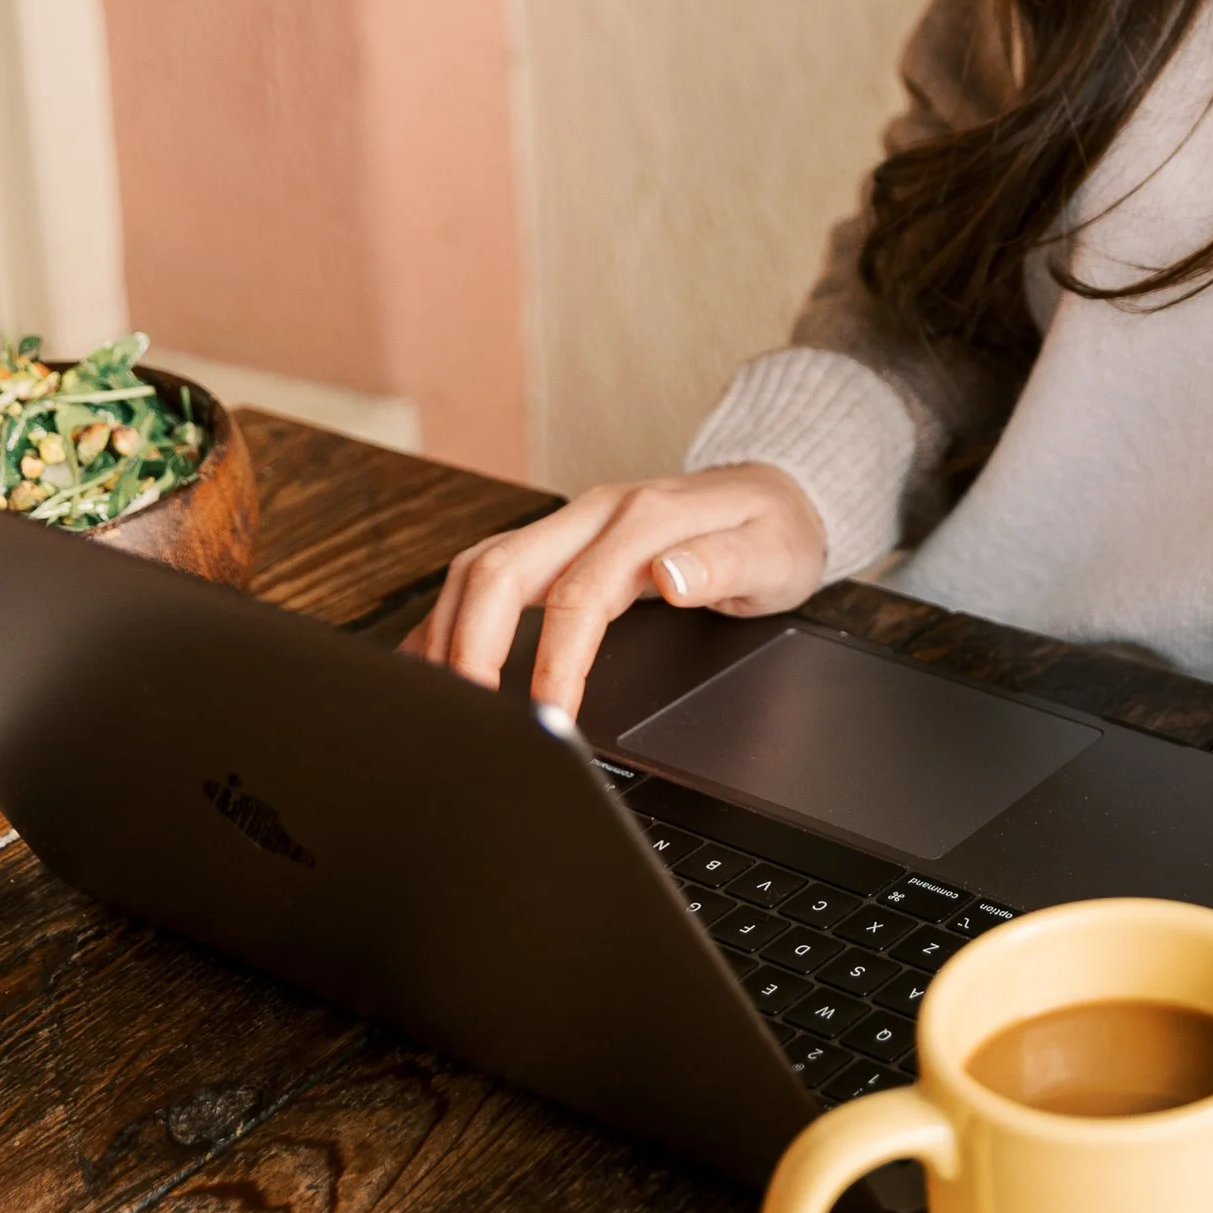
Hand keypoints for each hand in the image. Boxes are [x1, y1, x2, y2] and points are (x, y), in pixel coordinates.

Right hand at [409, 464, 828, 718]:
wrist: (778, 493)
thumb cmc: (777, 533)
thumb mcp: (776, 554)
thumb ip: (725, 565)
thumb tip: (672, 576)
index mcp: (645, 520)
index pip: (578, 596)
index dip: (554, 663)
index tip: (547, 719)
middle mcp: (597, 513)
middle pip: (503, 569)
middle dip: (470, 643)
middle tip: (465, 713)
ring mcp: (573, 523)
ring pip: (483, 565)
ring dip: (450, 627)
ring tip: (436, 696)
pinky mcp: (561, 540)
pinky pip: (490, 569)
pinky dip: (455, 614)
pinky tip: (434, 655)